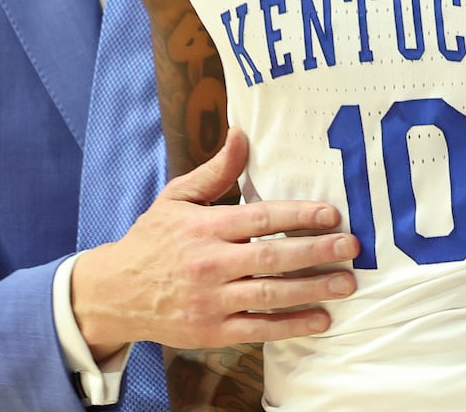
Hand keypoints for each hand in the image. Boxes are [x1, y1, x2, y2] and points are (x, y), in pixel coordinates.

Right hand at [72, 128, 357, 353]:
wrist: (113, 294)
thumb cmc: (153, 240)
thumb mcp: (177, 198)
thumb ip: (216, 171)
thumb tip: (242, 134)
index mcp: (205, 228)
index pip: (260, 219)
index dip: (299, 216)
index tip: (332, 214)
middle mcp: (210, 264)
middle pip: (272, 258)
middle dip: (316, 252)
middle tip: (352, 246)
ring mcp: (211, 301)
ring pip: (270, 295)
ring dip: (312, 290)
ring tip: (347, 282)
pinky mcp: (211, 331)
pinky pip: (258, 328)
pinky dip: (291, 324)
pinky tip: (320, 317)